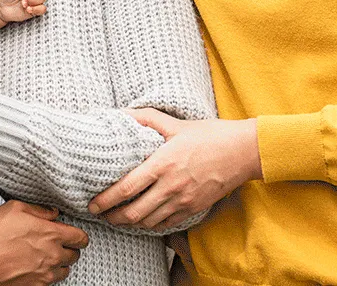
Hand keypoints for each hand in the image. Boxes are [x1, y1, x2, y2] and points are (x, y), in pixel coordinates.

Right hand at [0, 201, 88, 285]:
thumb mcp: (13, 208)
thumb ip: (38, 210)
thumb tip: (53, 213)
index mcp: (51, 234)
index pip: (81, 238)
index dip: (78, 235)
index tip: (72, 234)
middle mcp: (52, 257)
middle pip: (75, 256)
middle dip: (68, 249)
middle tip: (55, 244)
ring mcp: (43, 275)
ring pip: (63, 272)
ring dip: (58, 265)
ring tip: (43, 258)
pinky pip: (48, 283)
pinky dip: (44, 276)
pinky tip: (30, 268)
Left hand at [88, 109, 261, 230]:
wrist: (244, 152)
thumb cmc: (210, 134)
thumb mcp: (176, 123)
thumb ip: (146, 118)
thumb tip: (122, 113)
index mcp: (163, 163)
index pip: (126, 188)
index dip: (105, 199)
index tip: (92, 204)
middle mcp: (171, 186)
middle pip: (134, 212)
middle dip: (113, 217)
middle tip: (101, 215)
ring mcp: (183, 200)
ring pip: (148, 222)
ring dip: (130, 223)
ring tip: (118, 218)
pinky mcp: (194, 209)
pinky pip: (167, 224)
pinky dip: (151, 225)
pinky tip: (144, 219)